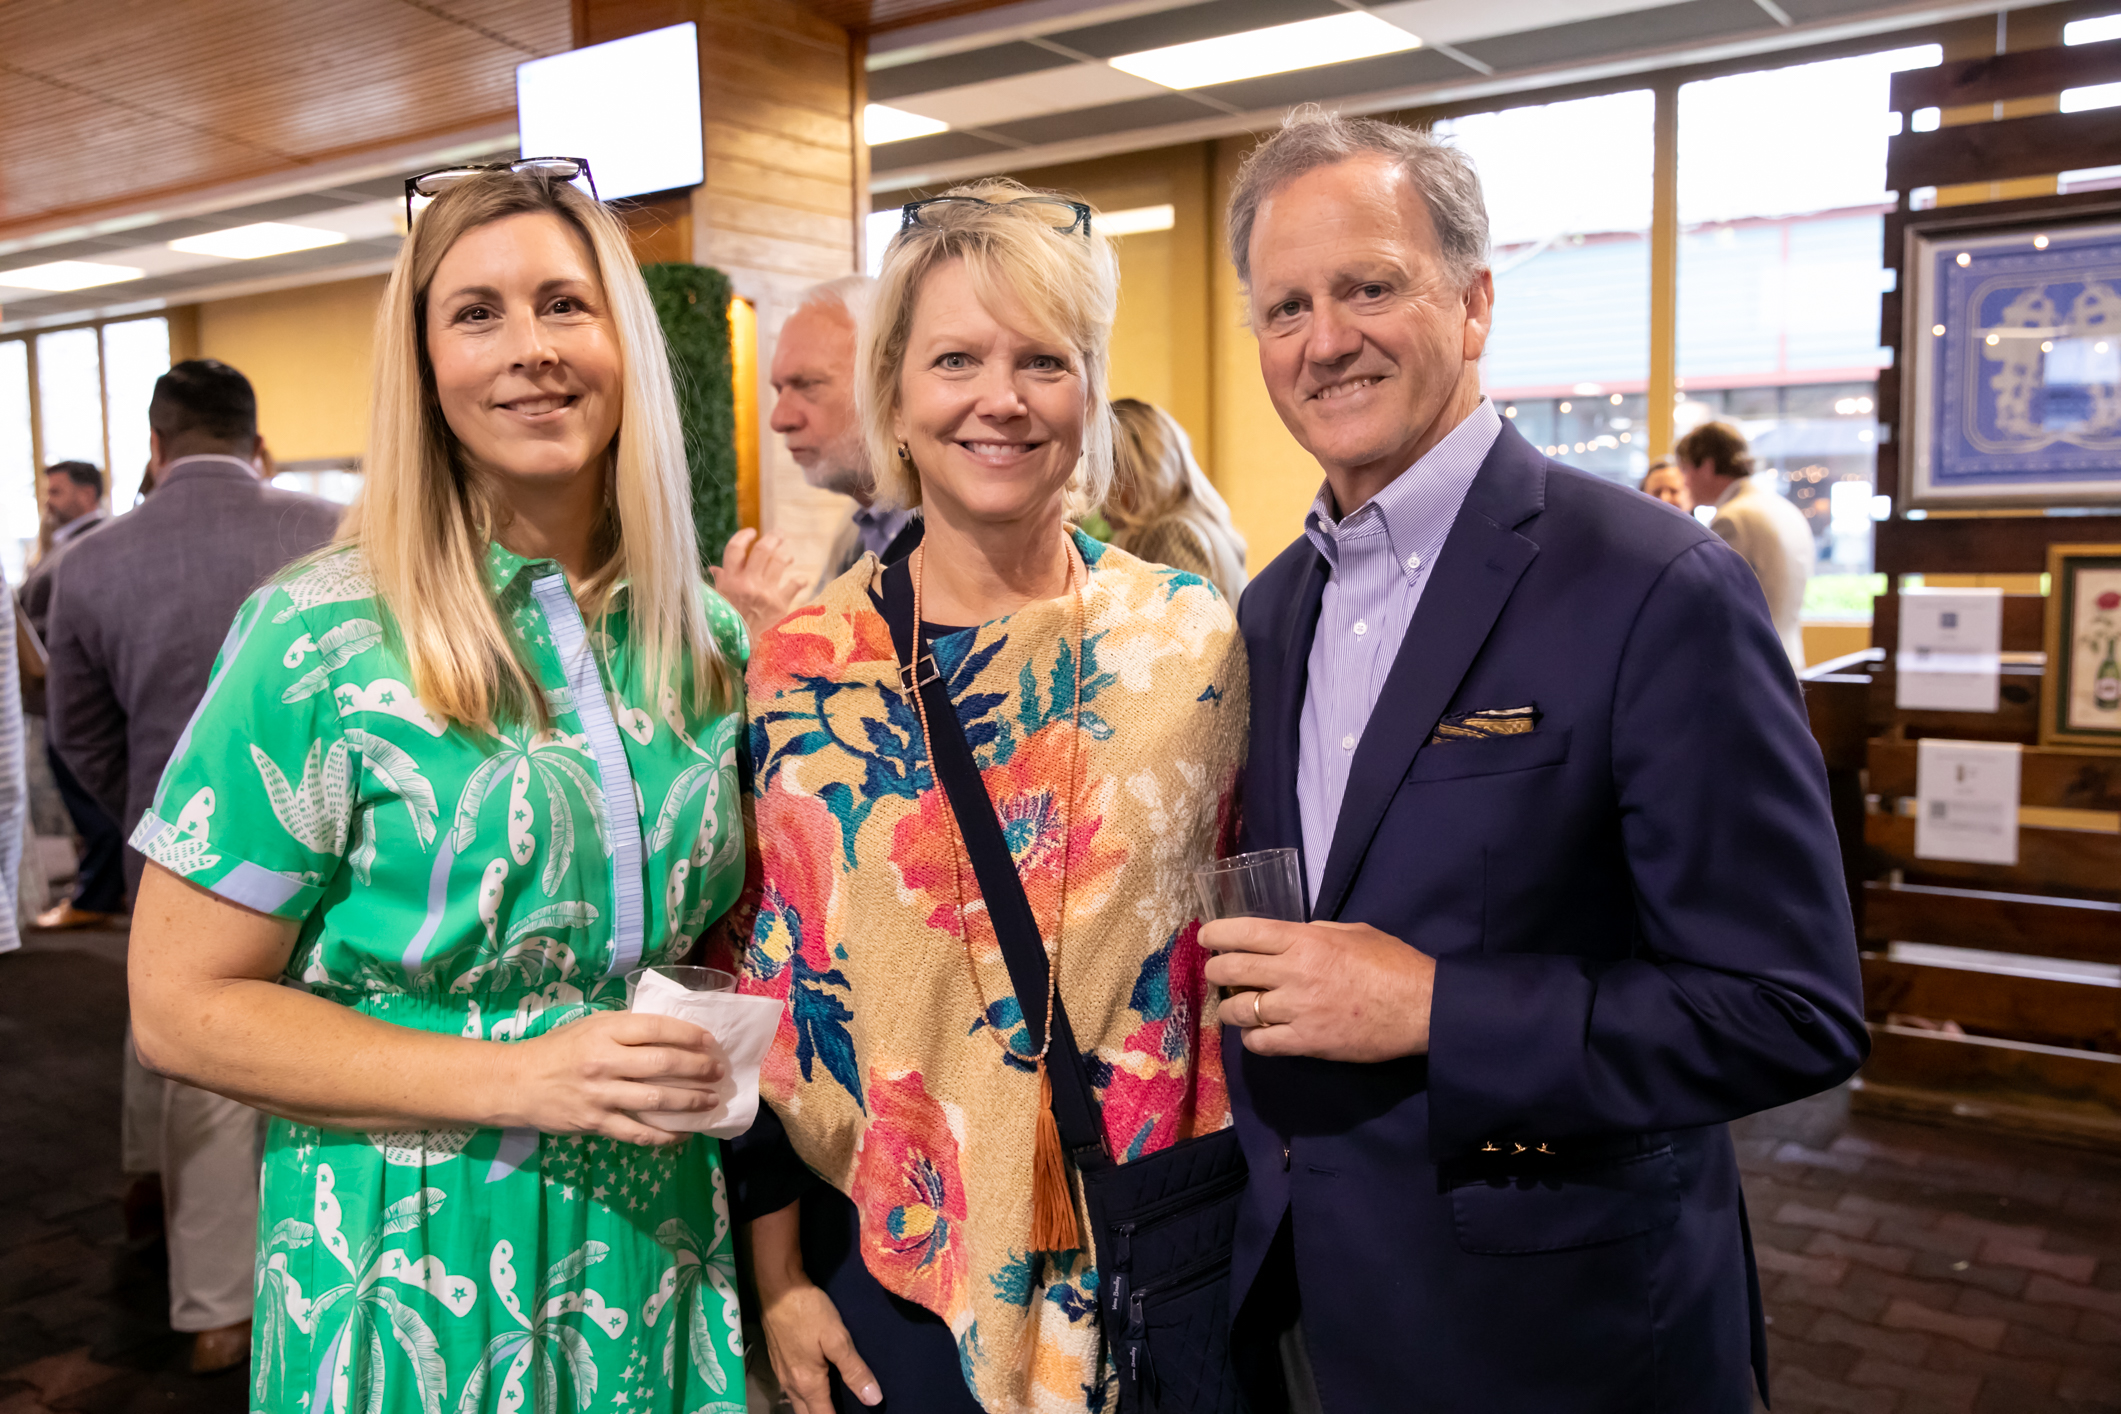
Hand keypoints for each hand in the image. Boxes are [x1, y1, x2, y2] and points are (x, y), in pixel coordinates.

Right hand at [497, 1011, 729, 1145]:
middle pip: (663, 1063)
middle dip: (698, 1068)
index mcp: (605, 1031)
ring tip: (710, 1102)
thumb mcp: (589, 1026)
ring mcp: (601, 1094)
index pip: (657, 1029)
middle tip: (718, 1072)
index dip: (689, 1034)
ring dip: (690, 1102)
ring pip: (656, 1099)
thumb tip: (669, 1033)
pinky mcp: (595, 1123)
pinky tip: (683, 1134)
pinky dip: (664, 1136)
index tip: (710, 1041)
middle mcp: (605, 1061)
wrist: (516, 1082)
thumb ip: (625, 1028)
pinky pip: (637, 1132)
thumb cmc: (556, 1050)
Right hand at [710, 528, 805, 635]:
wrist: (741, 650)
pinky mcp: (780, 604)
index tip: (752, 532)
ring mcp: (765, 593)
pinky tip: (801, 579)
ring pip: (779, 561)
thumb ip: (720, 583)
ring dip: (786, 554)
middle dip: (773, 537)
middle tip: (779, 534)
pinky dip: (800, 580)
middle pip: (763, 550)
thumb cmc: (727, 624)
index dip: (744, 536)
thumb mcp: (718, 601)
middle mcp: (747, 584)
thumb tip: (715, 569)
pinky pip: (795, 584)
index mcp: (729, 581)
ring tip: (787, 555)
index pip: (735, 549)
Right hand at [759, 1278, 879, 1411]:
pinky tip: (816, 1387)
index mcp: (808, 1383)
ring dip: (813, 1409)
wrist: (777, 1287)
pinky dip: (805, 1397)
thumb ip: (854, 1369)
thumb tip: (873, 1399)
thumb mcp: (837, 1338)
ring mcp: (781, 1374)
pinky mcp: (778, 1362)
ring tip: (832, 1405)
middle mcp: (791, 1385)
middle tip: (845, 1411)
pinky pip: (792, 1391)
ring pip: (798, 1404)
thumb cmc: (808, 1311)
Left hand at [1201, 918, 1434, 1061]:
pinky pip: (1260, 1042)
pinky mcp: (1306, 1042)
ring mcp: (1297, 1010)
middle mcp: (1293, 972)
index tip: (1206, 937)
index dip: (1217, 934)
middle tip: (1216, 973)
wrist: (1421, 1007)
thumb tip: (1289, 937)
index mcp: (1305, 940)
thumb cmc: (1392, 963)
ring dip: (1229, 1008)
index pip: (1244, 932)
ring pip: (1239, 1009)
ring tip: (1234, 1008)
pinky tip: (1257, 1034)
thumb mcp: (1352, 932)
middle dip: (1215, 970)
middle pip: (1231, 970)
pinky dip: (1252, 1038)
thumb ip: (1316, 932)